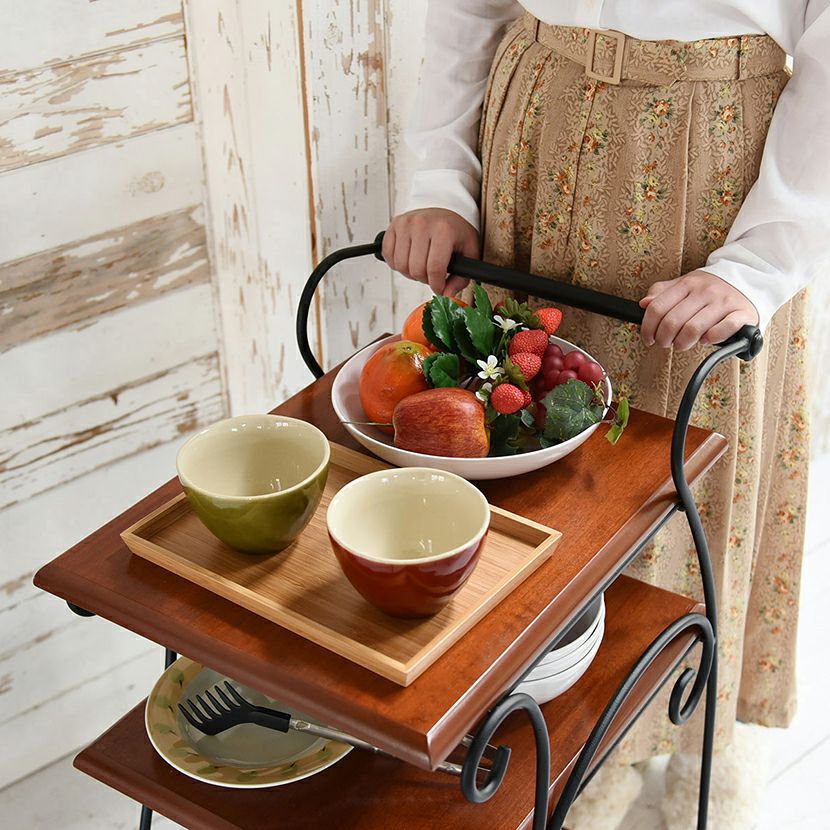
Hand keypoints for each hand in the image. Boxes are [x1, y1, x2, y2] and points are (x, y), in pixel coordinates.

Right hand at [382, 209, 479, 295]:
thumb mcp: (469, 252)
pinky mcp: (394, 226)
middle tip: (431, 275)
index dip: (436, 285)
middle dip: (424, 279)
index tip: (439, 287)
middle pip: (416, 269)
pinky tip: (409, 259)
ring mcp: (405, 224)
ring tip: (421, 266)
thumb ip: (461, 277)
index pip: (434, 268)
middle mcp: (422, 224)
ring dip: (410, 273)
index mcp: (443, 230)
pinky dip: (397, 264)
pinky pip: (388, 255)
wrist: (443, 209)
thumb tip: (447, 295)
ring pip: (400, 265)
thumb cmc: (455, 231)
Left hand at [639, 270, 758, 349]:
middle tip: (665, 343)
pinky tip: (705, 339)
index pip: (657, 308)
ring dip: (683, 343)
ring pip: (693, 329)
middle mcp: (705, 291)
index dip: (647, 328)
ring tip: (683, 344)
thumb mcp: (684, 284)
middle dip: (663, 339)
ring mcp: (724, 302)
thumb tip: (644, 303)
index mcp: (687, 284)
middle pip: (672, 322)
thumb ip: (662, 293)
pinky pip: (722, 330)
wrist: (750, 277)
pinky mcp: (742, 314)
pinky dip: (710, 339)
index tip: (648, 338)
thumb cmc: (711, 288)